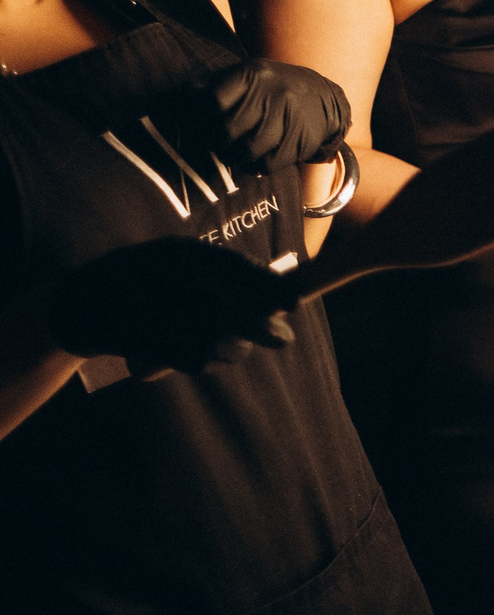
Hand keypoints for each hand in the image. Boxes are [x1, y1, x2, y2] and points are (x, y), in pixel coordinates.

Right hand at [47, 237, 295, 376]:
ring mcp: (156, 313)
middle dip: (265, 328)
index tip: (294, 303)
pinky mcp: (145, 343)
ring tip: (233, 348)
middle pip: (233, 311)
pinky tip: (201, 356)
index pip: (237, 267)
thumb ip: (220, 272)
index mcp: (181, 253)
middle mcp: (170, 280)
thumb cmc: (141, 280)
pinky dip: (202, 361)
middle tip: (284, 338)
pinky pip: (193, 359)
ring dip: (233, 349)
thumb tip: (277, 293)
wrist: (79, 305)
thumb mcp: (176, 260)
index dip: (270, 288)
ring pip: (217, 340)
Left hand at [198, 59, 349, 174]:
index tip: (193, 126)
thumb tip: (174, 101)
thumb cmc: (270, 88)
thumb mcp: (244, 75)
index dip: (197, 118)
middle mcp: (273, 93)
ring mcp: (289, 118)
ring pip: (247, 150)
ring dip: (233, 157)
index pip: (212, 100)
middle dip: (215, 142)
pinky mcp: (301, 141)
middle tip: (213, 144)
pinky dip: (254, 167)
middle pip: (227, 129)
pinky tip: (253, 159)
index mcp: (253, 73)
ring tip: (231, 153)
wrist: (323, 98)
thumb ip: (211, 85)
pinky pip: (267, 164)